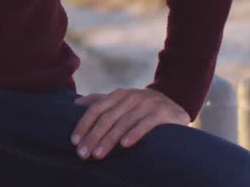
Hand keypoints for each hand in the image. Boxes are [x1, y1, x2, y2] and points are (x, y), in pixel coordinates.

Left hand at [70, 87, 188, 160]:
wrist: (174, 103)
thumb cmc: (141, 107)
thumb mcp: (122, 101)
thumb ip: (100, 101)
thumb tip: (75, 103)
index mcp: (118, 95)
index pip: (97, 109)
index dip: (84, 124)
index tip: (74, 141)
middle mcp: (131, 97)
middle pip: (107, 118)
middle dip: (93, 137)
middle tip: (83, 154)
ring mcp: (147, 103)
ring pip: (124, 122)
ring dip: (109, 139)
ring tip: (98, 154)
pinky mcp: (162, 113)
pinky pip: (147, 123)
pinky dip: (135, 133)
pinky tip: (125, 145)